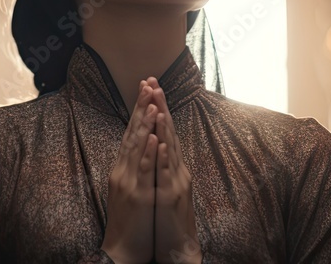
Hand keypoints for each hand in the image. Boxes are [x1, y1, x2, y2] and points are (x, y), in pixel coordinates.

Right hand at [102, 80, 157, 263]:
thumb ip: (132, 166)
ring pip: (136, 148)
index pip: (131, 131)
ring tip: (151, 102)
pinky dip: (147, 154)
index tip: (146, 87)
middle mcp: (123, 171)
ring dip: (144, 125)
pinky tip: (153, 139)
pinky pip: (143, 172)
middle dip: (141, 107)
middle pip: (132, 133)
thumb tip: (140, 144)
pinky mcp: (138, 196)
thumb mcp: (128, 187)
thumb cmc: (129, 220)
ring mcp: (129, 183)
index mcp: (123, 168)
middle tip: (148, 83)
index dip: (139, 109)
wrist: (121, 250)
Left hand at [147, 77, 200, 263]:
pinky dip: (164, 157)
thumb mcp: (165, 186)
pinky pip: (166, 175)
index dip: (158, 108)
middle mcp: (177, 169)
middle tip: (154, 83)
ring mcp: (176, 182)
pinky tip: (160, 142)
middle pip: (168, 133)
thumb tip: (156, 144)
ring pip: (169, 149)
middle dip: (161, 107)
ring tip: (157, 104)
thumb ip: (163, 165)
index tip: (150, 87)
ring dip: (163, 126)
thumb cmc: (170, 218)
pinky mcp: (171, 198)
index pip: (164, 131)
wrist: (180, 248)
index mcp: (173, 166)